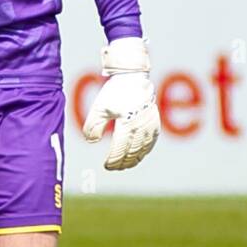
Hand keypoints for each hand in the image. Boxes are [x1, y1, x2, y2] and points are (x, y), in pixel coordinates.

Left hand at [81, 37, 160, 169]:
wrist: (134, 78)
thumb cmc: (115, 93)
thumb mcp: (99, 108)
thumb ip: (93, 126)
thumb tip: (91, 142)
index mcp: (127, 125)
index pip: (120, 150)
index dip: (113, 160)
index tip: (106, 166)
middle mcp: (141, 128)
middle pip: (132, 152)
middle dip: (123, 162)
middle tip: (114, 168)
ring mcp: (150, 126)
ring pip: (143, 149)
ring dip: (134, 159)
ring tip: (125, 165)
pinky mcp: (155, 123)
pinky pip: (151, 142)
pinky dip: (144, 151)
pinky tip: (139, 154)